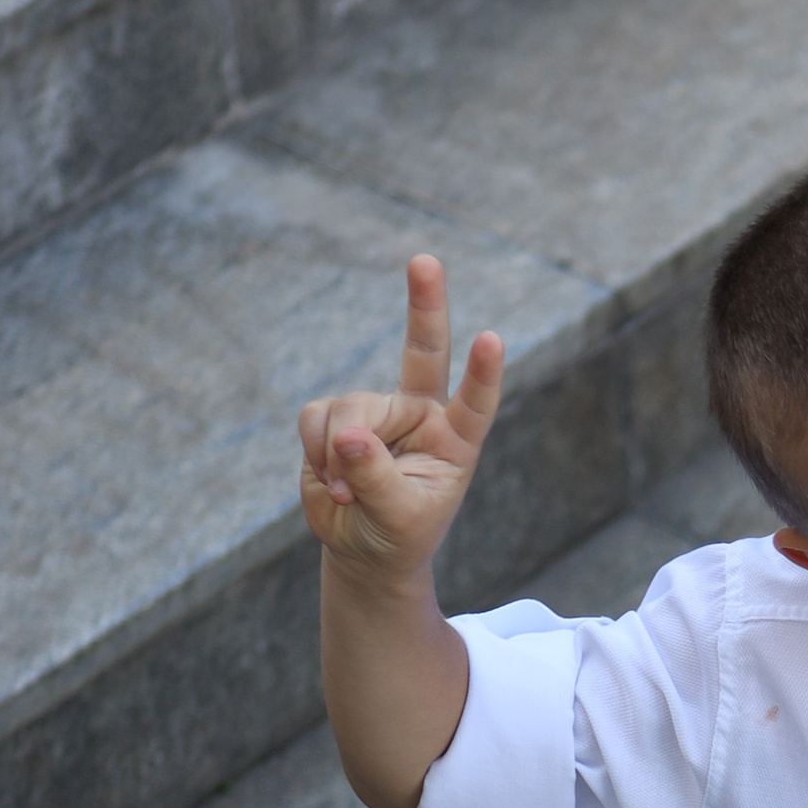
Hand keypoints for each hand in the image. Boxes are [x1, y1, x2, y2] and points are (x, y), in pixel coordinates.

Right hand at [298, 256, 505, 582]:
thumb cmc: (398, 534)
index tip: (491, 339)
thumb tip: (347, 435)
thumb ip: (377, 478)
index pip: (475, 401)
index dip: (482, 373)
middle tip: (425, 261)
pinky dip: (315, 452)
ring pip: (349, 408)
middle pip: (423, 350)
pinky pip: (316, 418)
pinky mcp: (335, 415)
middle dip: (424, 304)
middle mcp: (421, 412)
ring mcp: (378, 409)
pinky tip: (329, 480)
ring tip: (347, 493)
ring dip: (338, 454)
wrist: (364, 547)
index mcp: (456, 438)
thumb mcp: (399, 519)